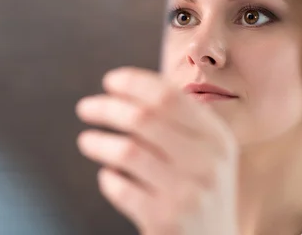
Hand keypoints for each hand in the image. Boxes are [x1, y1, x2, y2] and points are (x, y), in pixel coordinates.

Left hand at [75, 66, 238, 234]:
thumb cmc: (201, 189)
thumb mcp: (208, 152)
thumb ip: (181, 120)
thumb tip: (129, 86)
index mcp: (217, 137)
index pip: (169, 95)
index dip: (134, 83)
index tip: (110, 81)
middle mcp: (207, 162)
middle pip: (143, 117)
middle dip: (106, 107)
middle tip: (85, 107)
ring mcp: (187, 193)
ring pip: (127, 151)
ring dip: (98, 142)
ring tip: (86, 140)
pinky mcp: (166, 220)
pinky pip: (121, 188)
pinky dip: (107, 178)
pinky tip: (109, 176)